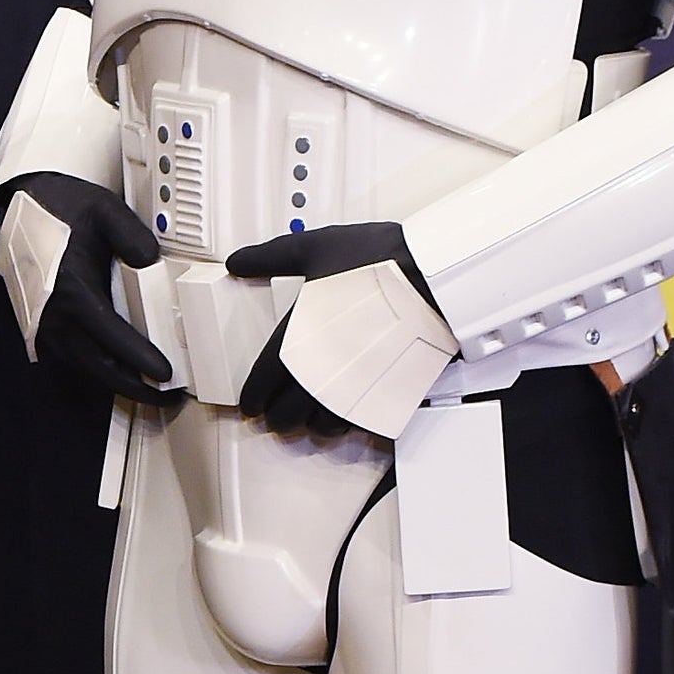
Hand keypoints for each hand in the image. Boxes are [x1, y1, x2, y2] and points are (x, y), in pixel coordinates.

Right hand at [3, 173, 182, 404]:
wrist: (17, 206)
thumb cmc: (59, 208)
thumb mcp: (101, 209)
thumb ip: (132, 234)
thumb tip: (153, 261)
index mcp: (72, 289)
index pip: (113, 337)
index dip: (141, 360)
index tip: (166, 374)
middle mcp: (55, 315)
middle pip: (100, 368)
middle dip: (136, 388)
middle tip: (168, 396)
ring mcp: (45, 324)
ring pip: (87, 368)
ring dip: (118, 382)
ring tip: (150, 388)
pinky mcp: (41, 326)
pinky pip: (74, 358)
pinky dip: (98, 370)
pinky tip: (118, 370)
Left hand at [227, 222, 438, 437]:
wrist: (433, 276)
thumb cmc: (378, 262)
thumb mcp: (311, 248)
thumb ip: (269, 257)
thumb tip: (240, 261)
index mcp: (300, 336)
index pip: (265, 378)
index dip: (254, 394)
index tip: (250, 401)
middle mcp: (326, 368)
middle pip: (289, 410)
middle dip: (277, 415)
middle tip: (272, 414)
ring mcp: (358, 385)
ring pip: (324, 424)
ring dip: (309, 425)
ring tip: (304, 421)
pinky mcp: (388, 392)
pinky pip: (360, 423)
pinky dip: (346, 424)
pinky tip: (342, 418)